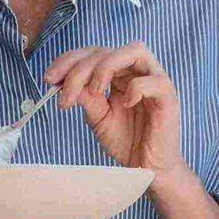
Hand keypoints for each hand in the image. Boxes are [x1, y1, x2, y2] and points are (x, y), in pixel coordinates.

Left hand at [42, 39, 182, 176]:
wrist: (146, 169)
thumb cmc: (126, 141)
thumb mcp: (97, 116)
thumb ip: (85, 96)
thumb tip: (63, 80)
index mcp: (120, 74)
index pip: (94, 52)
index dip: (69, 60)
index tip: (49, 79)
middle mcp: (137, 72)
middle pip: (108, 50)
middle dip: (80, 68)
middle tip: (65, 94)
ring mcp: (155, 81)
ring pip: (135, 50)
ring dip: (106, 66)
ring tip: (94, 91)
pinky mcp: (168, 97)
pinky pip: (154, 80)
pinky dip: (136, 87)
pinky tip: (124, 103)